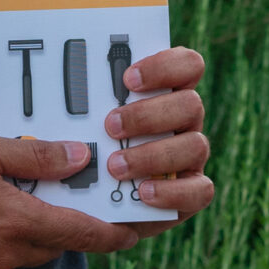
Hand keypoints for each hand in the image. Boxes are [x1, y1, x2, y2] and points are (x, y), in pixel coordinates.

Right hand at [0, 135, 139, 268]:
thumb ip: (33, 156)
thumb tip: (76, 157)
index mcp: (11, 220)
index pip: (79, 233)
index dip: (111, 234)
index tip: (131, 231)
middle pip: (51, 244)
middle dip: (60, 222)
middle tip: (54, 194)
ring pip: (19, 255)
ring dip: (22, 233)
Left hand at [103, 47, 213, 242]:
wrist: (94, 202)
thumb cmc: (90, 148)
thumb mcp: (85, 122)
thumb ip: (85, 103)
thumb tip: (68, 85)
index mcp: (168, 93)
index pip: (188, 65)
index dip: (165, 67)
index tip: (128, 79)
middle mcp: (185, 122)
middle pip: (191, 104)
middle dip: (148, 116)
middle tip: (111, 126)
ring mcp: (191, 156)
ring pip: (197, 145)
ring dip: (153, 155)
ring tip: (115, 166)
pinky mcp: (192, 191)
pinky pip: (200, 191)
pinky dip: (172, 192)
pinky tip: (143, 193)